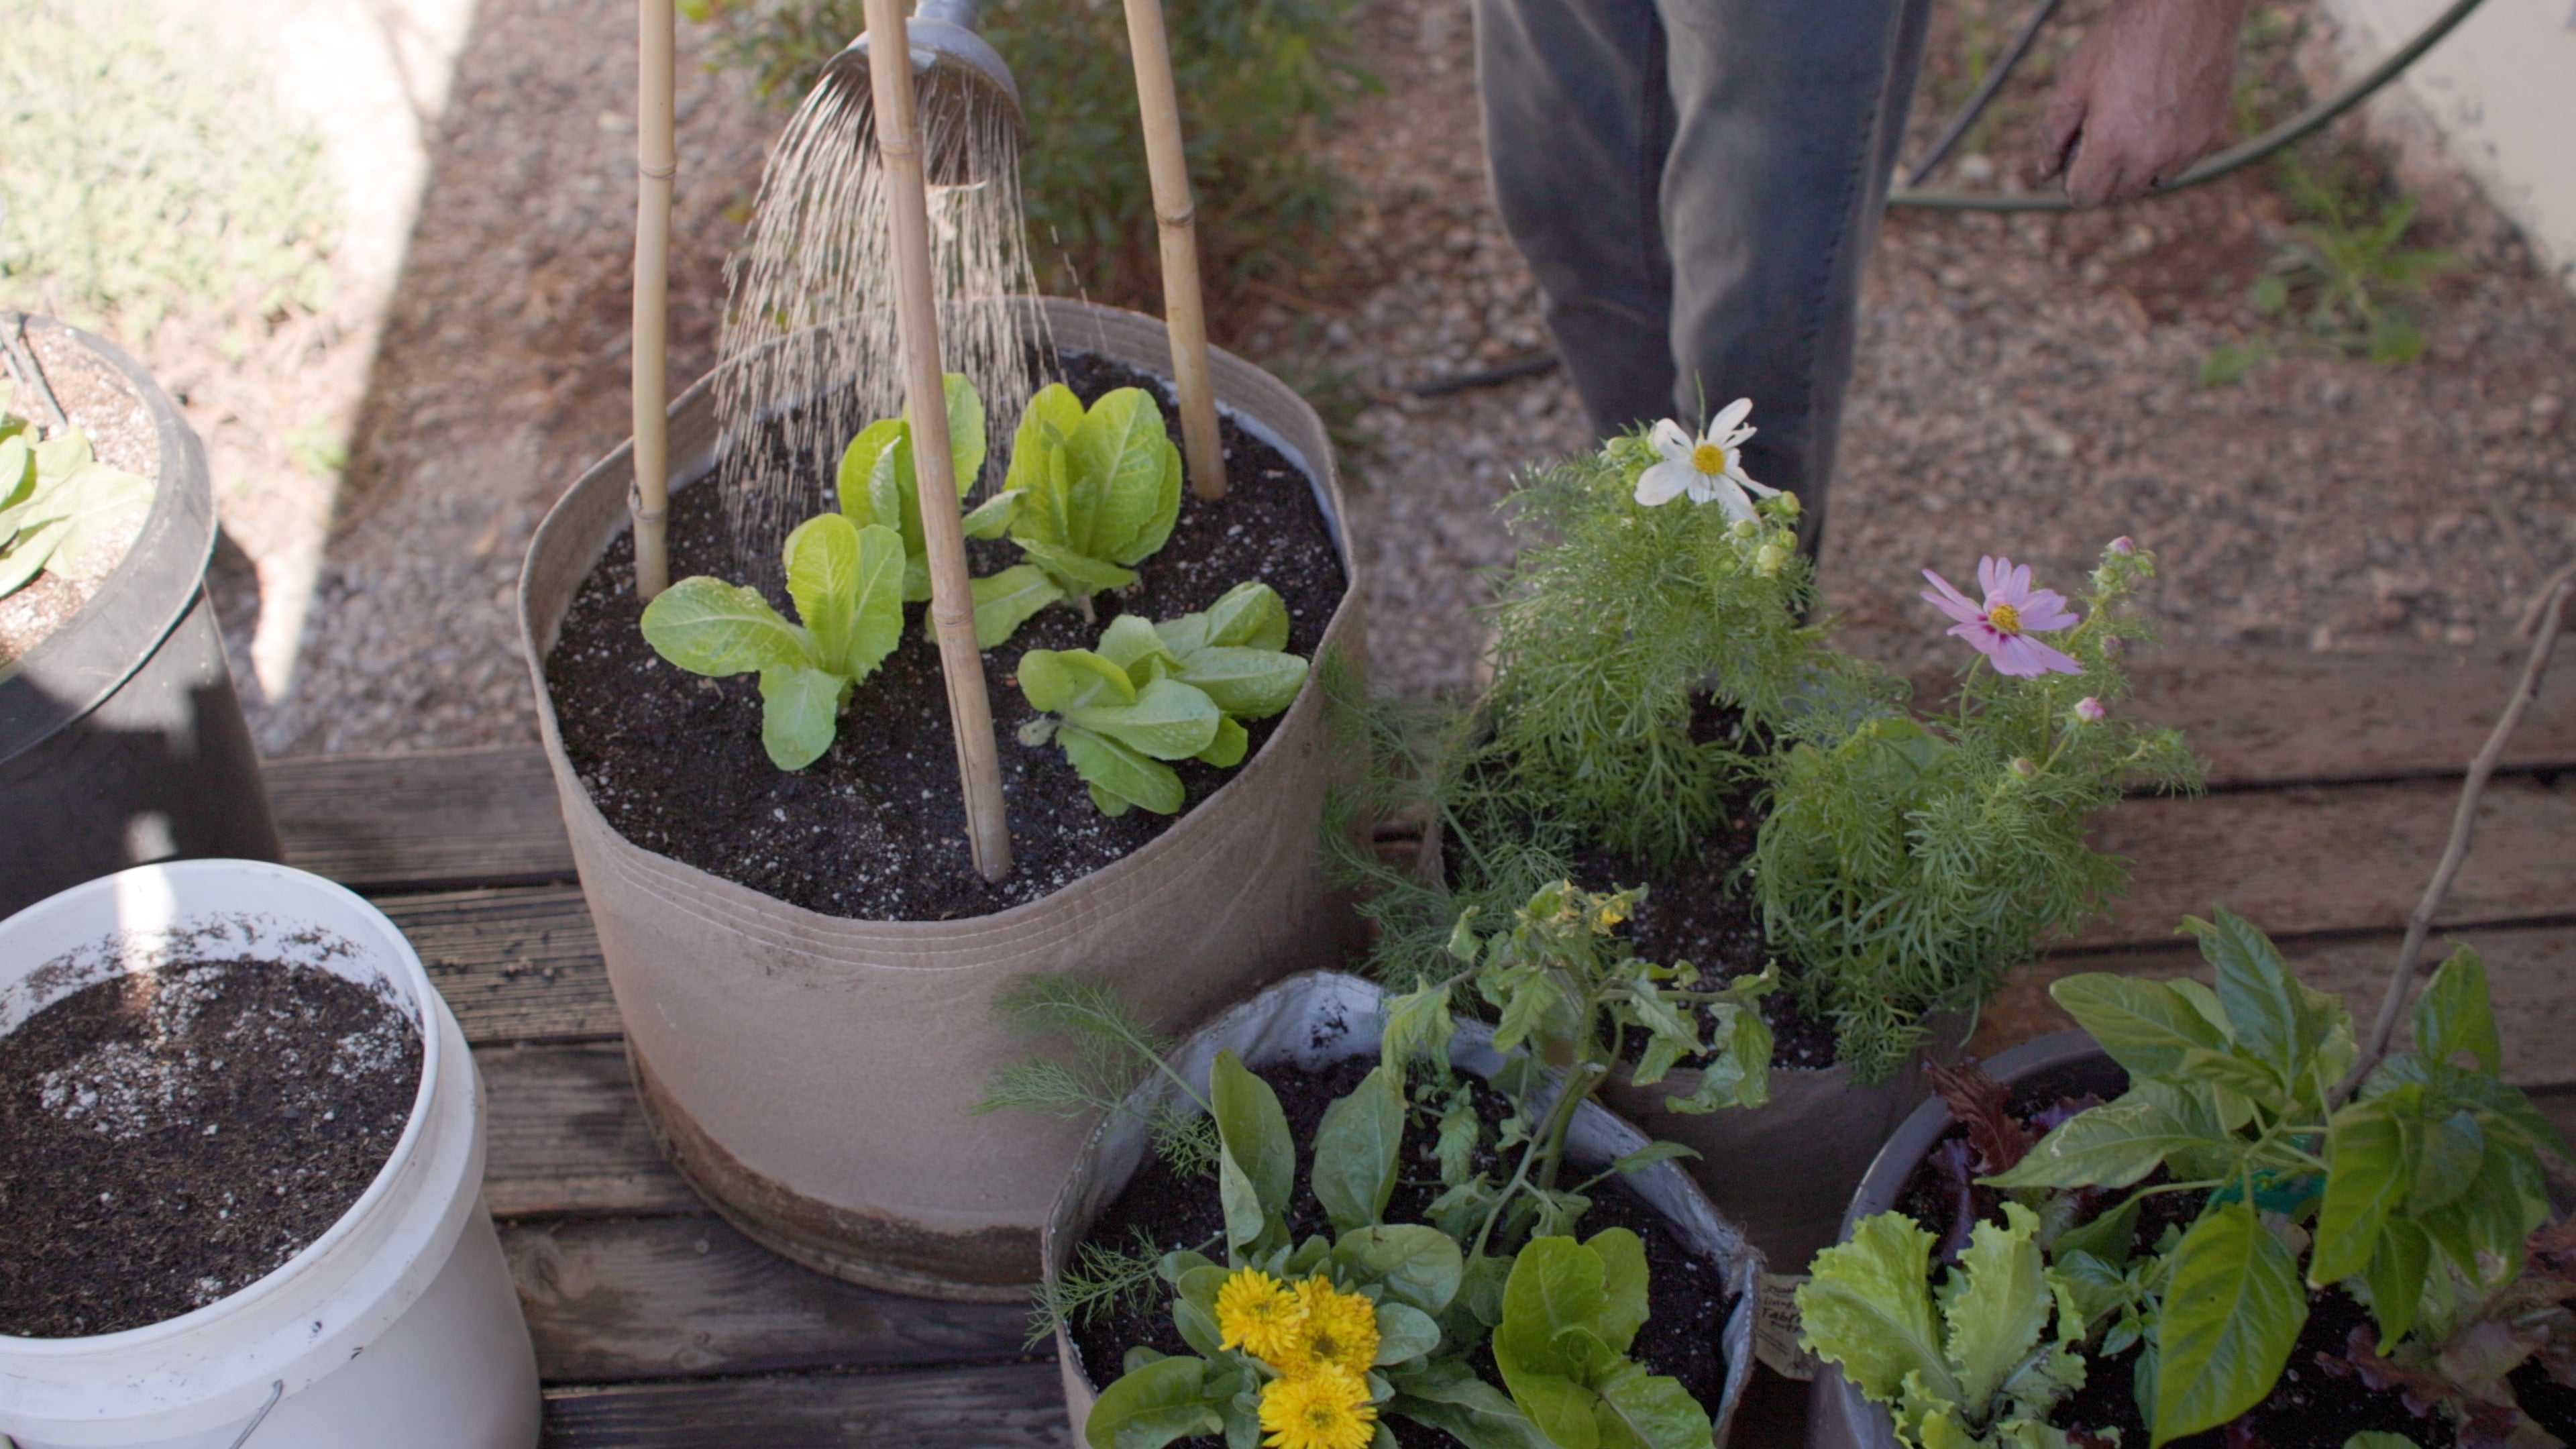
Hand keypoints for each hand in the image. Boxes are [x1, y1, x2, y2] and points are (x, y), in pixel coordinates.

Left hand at [2040, 0, 2247, 207]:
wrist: (2186, 5)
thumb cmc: (2125, 37)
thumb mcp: (2075, 81)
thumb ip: (2054, 133)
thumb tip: (2045, 171)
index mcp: (2113, 146)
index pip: (2085, 198)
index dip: (2073, 182)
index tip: (2075, 160)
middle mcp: (2153, 155)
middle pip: (2117, 195)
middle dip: (2103, 177)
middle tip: (2100, 136)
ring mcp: (2186, 148)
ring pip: (2150, 183)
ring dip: (2135, 168)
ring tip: (2131, 124)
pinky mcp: (2209, 134)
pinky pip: (2180, 163)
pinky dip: (2165, 153)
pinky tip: (2159, 117)